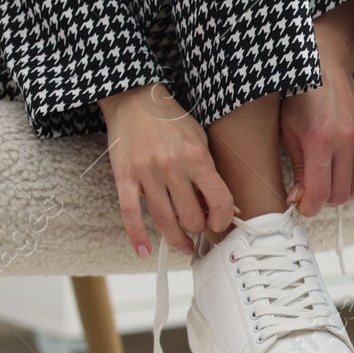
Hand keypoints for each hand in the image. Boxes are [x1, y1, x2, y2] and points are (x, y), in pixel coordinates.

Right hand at [99, 84, 234, 257]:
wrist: (135, 100)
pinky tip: (144, 252)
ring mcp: (146, 173)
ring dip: (176, 239)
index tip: (220, 224)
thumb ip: (212, 176)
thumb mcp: (201, 143)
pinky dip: (137, 237)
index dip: (223, 220)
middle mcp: (172, 167)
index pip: (220, 201)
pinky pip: (130, 214)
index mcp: (197, 158)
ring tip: (184, 246)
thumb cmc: (173, 123)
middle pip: (190, 216)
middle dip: (198, 229)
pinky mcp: (123, 177)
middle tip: (199, 229)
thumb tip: (230, 209)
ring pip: (164, 220)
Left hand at [280, 0, 353, 216]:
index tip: (302, 207)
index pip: (319, 191)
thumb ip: (296, 168)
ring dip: (343, 196)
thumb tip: (298, 199)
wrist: (322, 67)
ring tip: (329, 189)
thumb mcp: (288, 132)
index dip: (310, 207)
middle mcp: (345, 140)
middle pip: (340, 193)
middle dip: (324, 201)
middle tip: (312, 195)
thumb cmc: (299, 98)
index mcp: (319, 139)